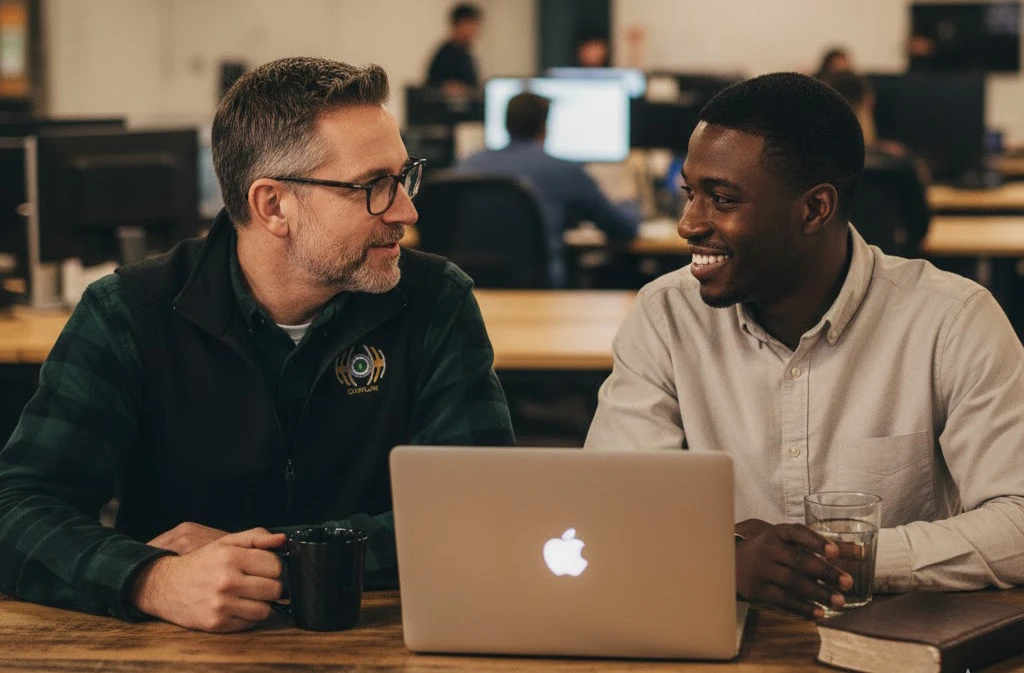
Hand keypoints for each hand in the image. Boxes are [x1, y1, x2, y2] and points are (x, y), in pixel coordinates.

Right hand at [131, 528, 285, 631]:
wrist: (165, 585)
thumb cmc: (200, 562)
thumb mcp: (225, 543)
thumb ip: (256, 537)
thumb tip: (282, 540)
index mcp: (231, 557)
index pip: (275, 566)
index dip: (273, 567)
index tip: (264, 568)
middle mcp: (226, 581)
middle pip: (274, 590)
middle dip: (270, 586)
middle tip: (258, 583)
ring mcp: (221, 604)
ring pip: (265, 610)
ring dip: (261, 604)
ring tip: (248, 596)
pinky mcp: (216, 623)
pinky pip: (248, 624)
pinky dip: (247, 617)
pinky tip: (236, 606)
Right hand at [734, 520, 852, 618]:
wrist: (730, 563)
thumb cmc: (771, 551)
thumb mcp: (789, 542)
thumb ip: (824, 546)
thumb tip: (862, 553)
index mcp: (778, 533)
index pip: (797, 533)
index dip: (816, 541)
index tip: (835, 551)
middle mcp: (769, 549)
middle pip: (799, 560)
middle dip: (825, 572)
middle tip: (848, 582)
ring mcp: (762, 570)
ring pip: (793, 582)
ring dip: (818, 593)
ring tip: (840, 602)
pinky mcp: (759, 590)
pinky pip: (783, 600)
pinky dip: (803, 607)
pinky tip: (819, 613)